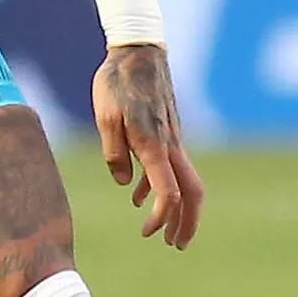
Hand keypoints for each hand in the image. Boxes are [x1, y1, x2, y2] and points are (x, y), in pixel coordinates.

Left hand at [92, 43, 205, 247]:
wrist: (139, 51)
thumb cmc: (117, 83)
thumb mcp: (105, 118)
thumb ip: (114, 154)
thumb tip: (126, 184)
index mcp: (154, 145)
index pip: (169, 192)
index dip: (162, 218)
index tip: (148, 232)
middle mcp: (171, 145)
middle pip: (192, 192)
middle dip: (188, 222)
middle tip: (177, 245)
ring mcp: (173, 138)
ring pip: (186, 181)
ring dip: (179, 209)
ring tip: (165, 232)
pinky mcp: (168, 131)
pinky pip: (173, 166)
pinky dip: (162, 186)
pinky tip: (140, 196)